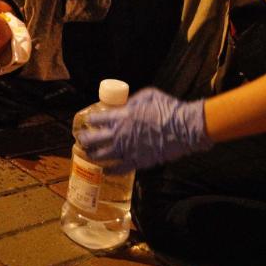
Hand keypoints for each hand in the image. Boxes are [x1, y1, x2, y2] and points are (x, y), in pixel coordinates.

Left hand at [78, 87, 212, 172]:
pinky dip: (110, 170)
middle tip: (81, 140)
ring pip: (102, 156)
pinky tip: (106, 170)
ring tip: (88, 155)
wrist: (184, 129)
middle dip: (85, 140)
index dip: (90, 120)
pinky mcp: (137, 161)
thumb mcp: (149, 95)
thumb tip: (126, 105)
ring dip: (93, 155)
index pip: (97, 119)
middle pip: (94, 139)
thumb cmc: (168, 109)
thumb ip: (133, 100)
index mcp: (121, 116)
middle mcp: (120, 134)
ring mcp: (127, 150)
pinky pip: (119, 168)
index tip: (87, 122)